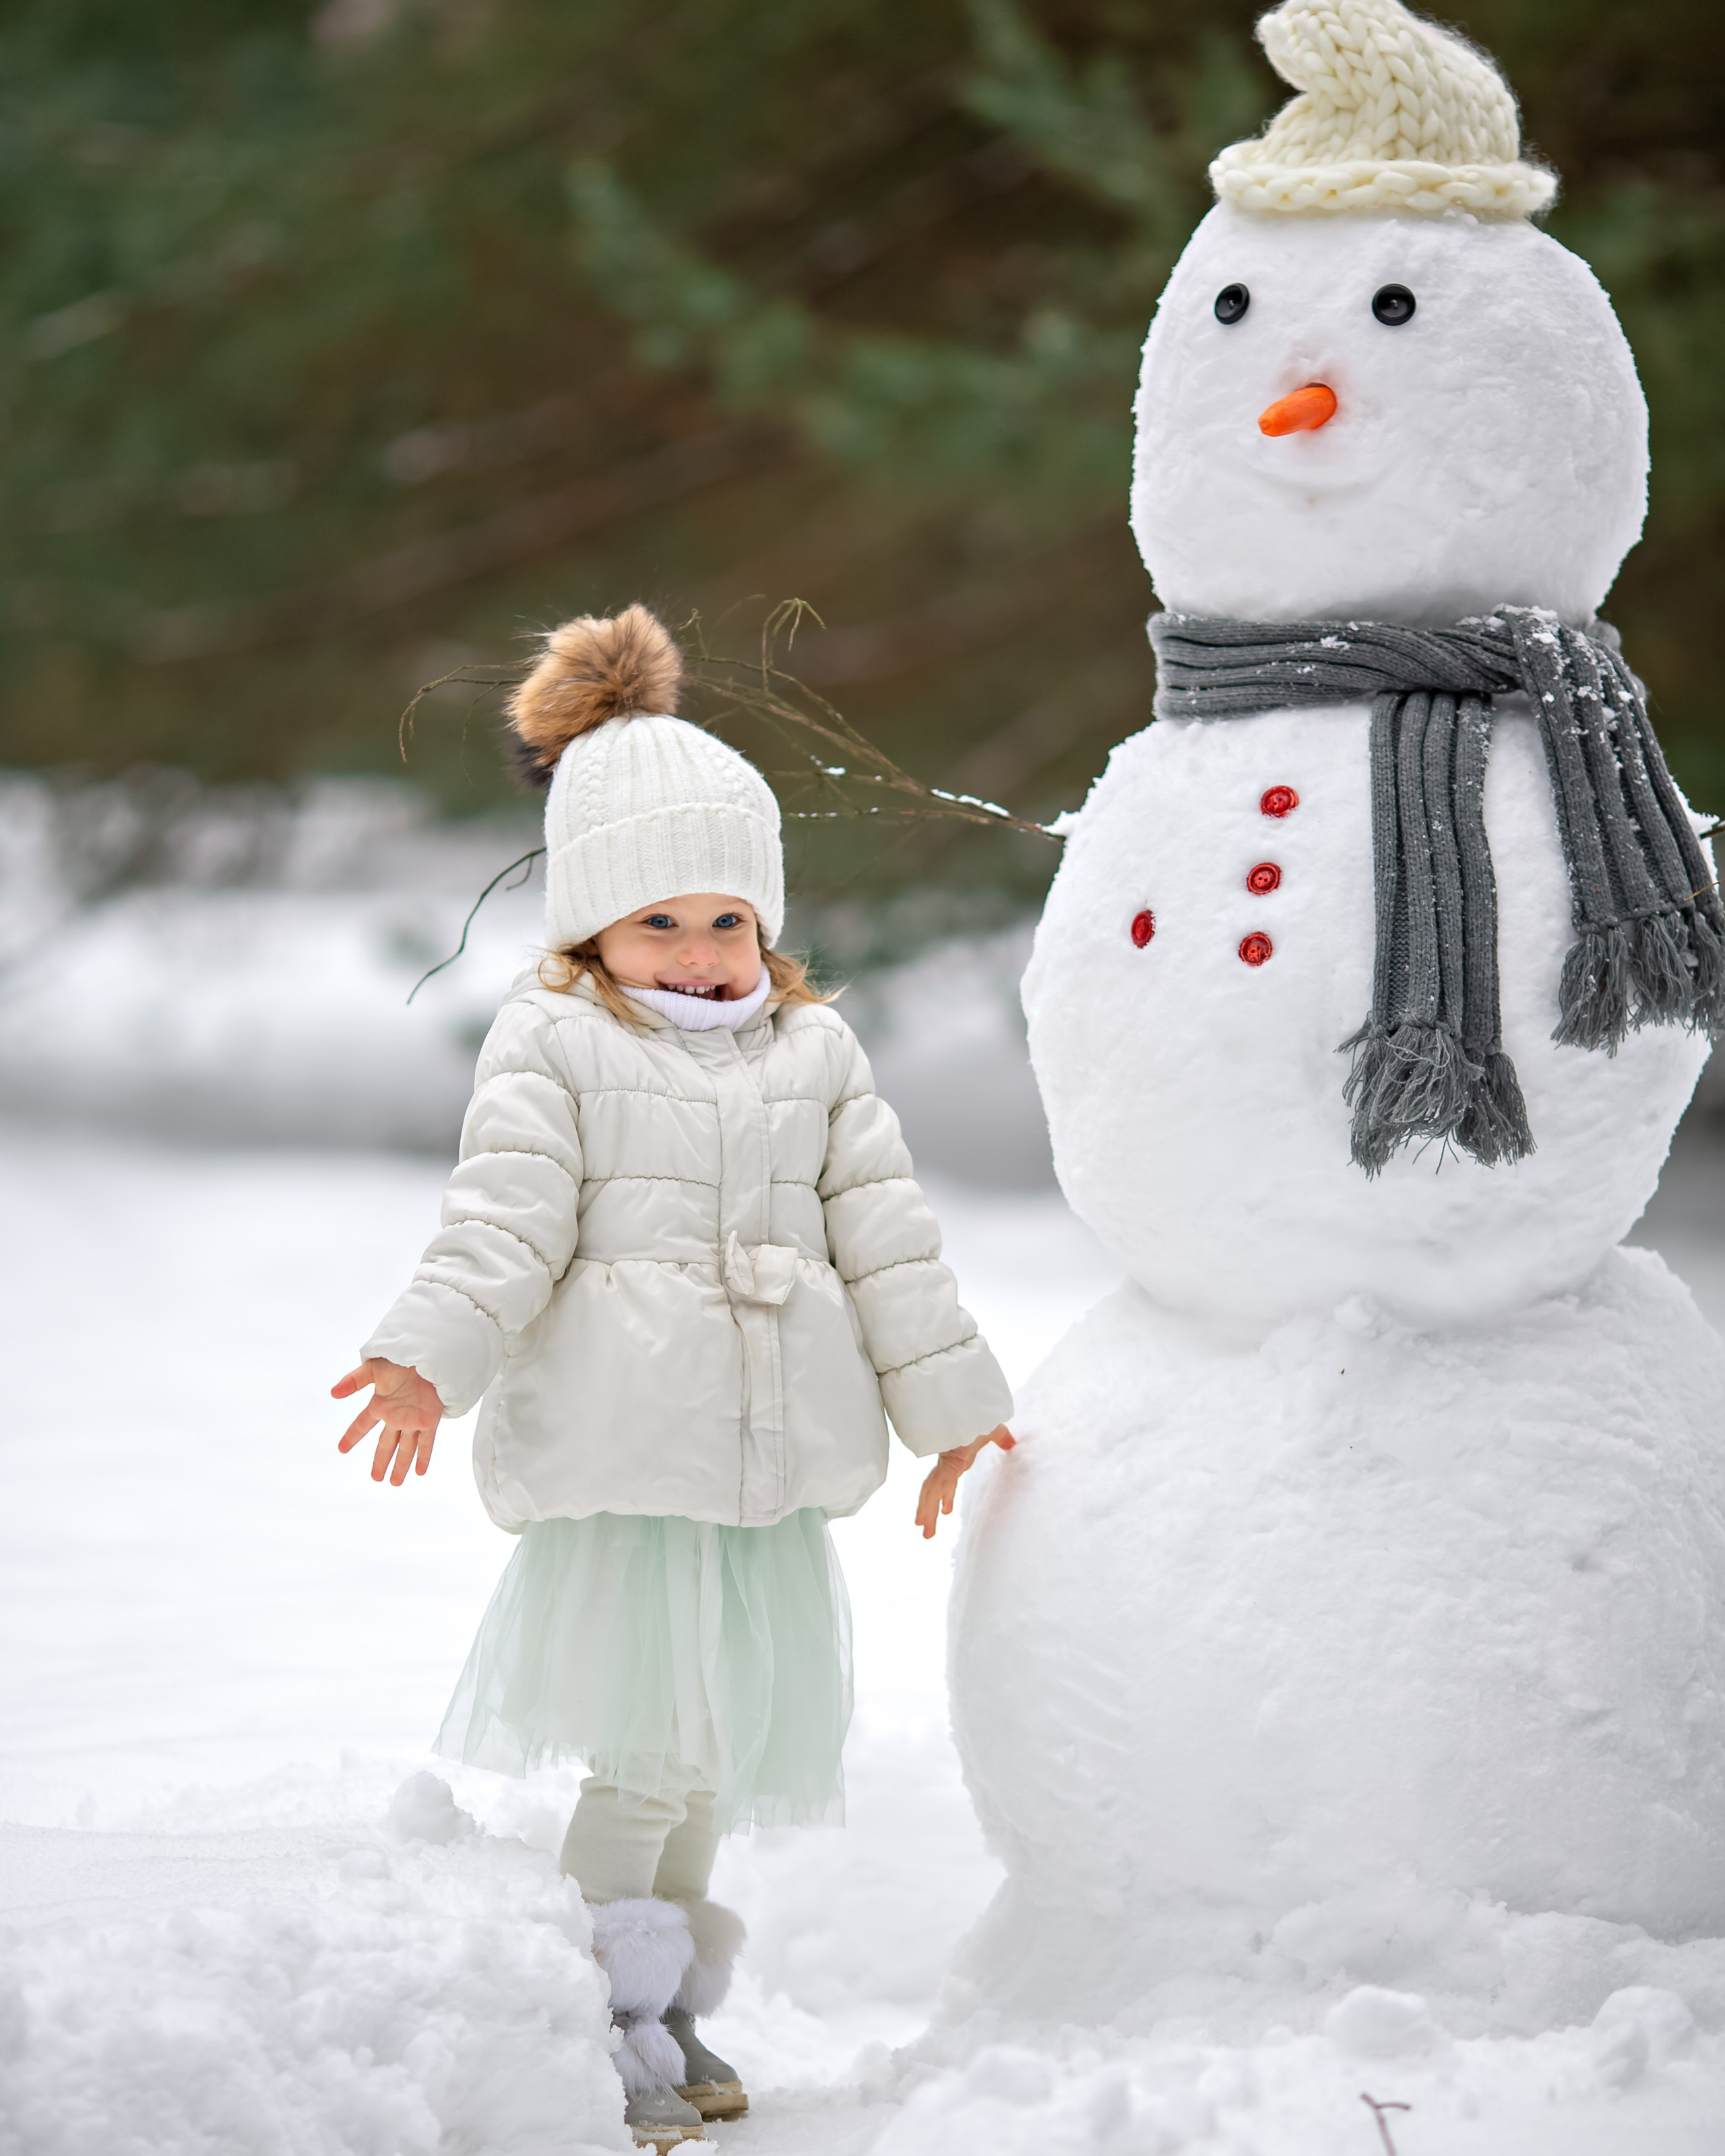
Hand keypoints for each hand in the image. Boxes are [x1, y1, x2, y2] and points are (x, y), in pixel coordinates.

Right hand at [332, 1358, 443, 1485]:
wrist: (427, 1356)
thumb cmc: (401, 1359)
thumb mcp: (373, 1369)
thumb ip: (354, 1381)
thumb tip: (333, 1393)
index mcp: (381, 1404)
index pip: (362, 1425)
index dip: (352, 1436)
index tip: (341, 1449)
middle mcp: (396, 1416)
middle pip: (386, 1444)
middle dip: (380, 1460)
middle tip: (375, 1478)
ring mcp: (412, 1420)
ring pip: (406, 1448)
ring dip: (401, 1466)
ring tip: (395, 1483)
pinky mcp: (428, 1421)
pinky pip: (426, 1443)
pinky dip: (423, 1457)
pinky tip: (419, 1471)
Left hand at [915, 1424, 1015, 1538]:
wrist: (974, 1404)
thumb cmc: (979, 1413)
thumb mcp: (994, 1430)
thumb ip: (1002, 1439)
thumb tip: (1012, 1444)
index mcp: (955, 1460)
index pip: (943, 1482)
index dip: (939, 1496)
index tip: (943, 1512)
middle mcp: (947, 1463)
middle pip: (932, 1490)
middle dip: (927, 1511)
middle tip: (925, 1532)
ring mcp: (948, 1462)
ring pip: (933, 1491)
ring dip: (929, 1511)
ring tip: (926, 1532)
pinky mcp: (953, 1459)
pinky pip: (947, 1481)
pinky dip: (945, 1496)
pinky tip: (946, 1511)